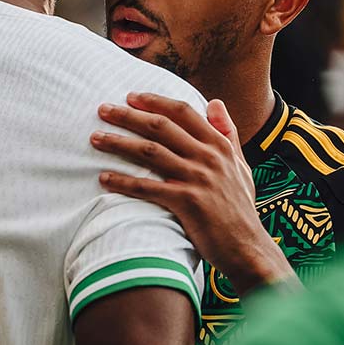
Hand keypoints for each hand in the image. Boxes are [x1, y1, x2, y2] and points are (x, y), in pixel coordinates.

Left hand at [92, 93, 297, 297]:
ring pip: (150, 152)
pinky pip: (147, 187)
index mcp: (219, 145)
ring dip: (119, 143)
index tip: (131, 96)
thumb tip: (215, 102)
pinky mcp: (187, 202)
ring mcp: (197, 179)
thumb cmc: (241, 209)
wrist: (248, 248)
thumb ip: (227, 133)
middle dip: (128, 116)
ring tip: (95, 139)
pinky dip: (123, 181)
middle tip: (103, 110)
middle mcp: (208, 157)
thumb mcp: (241, 165)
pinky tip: (104, 178)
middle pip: (160, 127)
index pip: (183, 112)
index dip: (155, 101)